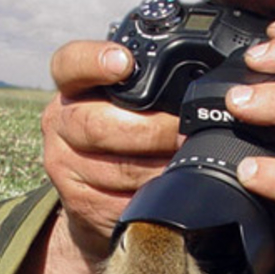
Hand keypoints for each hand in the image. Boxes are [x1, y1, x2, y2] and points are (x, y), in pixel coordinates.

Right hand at [0, 40, 178, 273]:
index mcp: (73, 87)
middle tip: (184, 134)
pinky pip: (114, 204)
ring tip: (189, 167)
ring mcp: (63, 166)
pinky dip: (148, 202)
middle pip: (94, 124)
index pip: (70, 64)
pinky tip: (169, 200)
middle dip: (147, 131)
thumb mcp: (136, 110)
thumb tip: (215, 81)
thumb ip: (156, 92)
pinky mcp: (79, 206)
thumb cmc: (137, 147)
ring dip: (155, 171)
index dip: (95, 63)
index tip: (125, 66)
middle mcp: (59, 123)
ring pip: (109, 168)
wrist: (105, 210)